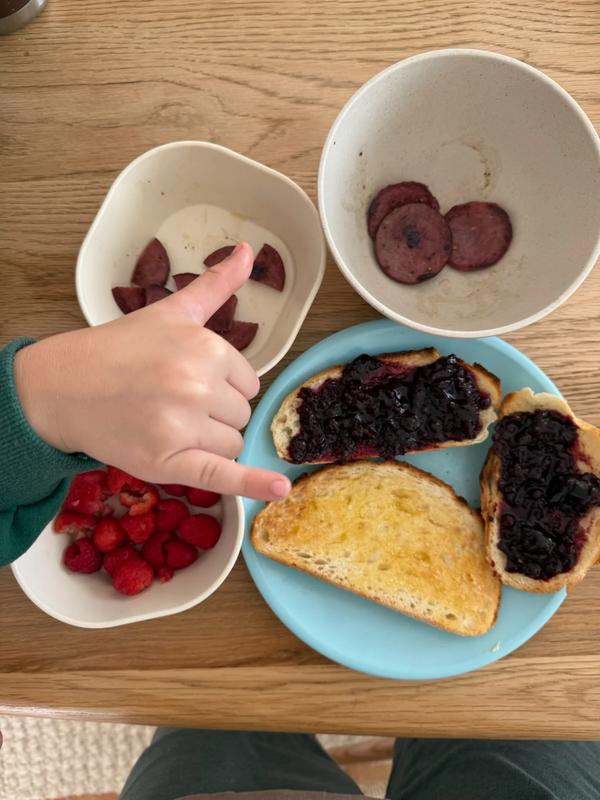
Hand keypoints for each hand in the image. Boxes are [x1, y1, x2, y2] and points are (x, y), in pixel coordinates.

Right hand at [14, 243, 290, 500]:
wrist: (65, 385)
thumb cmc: (121, 348)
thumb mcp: (172, 310)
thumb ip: (216, 286)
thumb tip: (251, 250)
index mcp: (207, 348)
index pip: (248, 384)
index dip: (224, 388)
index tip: (189, 383)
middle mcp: (198, 384)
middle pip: (242, 415)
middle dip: (216, 414)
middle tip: (172, 402)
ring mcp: (182, 424)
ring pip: (232, 444)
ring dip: (209, 442)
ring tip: (167, 424)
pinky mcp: (168, 460)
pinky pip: (223, 475)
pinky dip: (253, 485)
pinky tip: (279, 490)